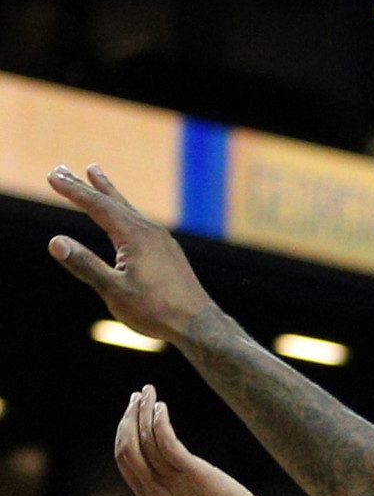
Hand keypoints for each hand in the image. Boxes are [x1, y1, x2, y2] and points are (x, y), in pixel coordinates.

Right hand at [46, 164, 215, 343]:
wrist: (199, 325)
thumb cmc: (157, 311)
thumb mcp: (115, 291)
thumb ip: (86, 265)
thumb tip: (55, 242)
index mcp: (133, 235)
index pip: (96, 205)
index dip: (73, 190)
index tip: (52, 176)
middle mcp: (149, 231)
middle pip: (111, 201)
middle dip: (85, 186)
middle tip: (62, 169)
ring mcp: (162, 240)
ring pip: (128, 209)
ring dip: (107, 192)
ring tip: (95, 174)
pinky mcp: (169, 252)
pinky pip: (141, 222)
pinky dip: (125, 211)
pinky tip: (125, 217)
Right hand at [114, 386, 260, 495]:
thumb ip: (165, 484)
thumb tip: (161, 457)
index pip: (124, 458)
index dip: (123, 430)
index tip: (131, 411)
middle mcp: (153, 490)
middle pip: (128, 446)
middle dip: (129, 416)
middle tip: (139, 395)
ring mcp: (169, 482)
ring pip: (144, 438)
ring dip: (144, 410)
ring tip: (150, 392)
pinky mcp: (189, 472)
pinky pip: (165, 441)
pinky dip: (159, 420)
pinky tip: (162, 408)